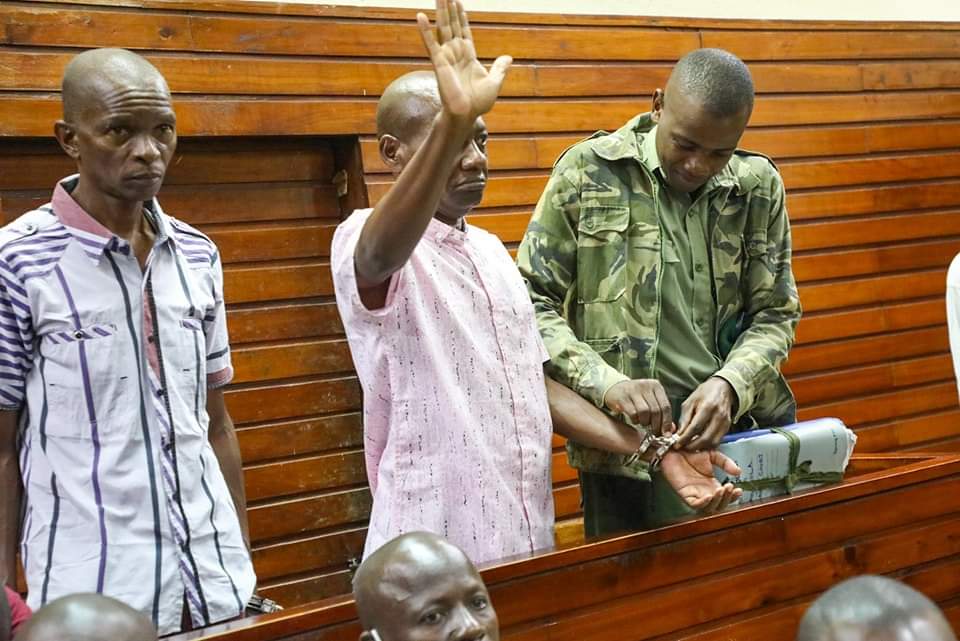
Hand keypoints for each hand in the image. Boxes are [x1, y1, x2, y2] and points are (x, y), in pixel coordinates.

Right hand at [416, 0, 512, 121]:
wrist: (466, 115)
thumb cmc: (478, 103)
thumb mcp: (494, 82)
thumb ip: (500, 68)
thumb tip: (508, 58)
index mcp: (468, 56)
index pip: (464, 31)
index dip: (462, 17)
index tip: (459, 2)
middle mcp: (456, 53)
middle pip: (452, 25)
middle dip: (450, 8)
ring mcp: (447, 56)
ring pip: (443, 28)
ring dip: (440, 11)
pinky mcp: (439, 62)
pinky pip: (431, 43)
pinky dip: (425, 30)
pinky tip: (420, 16)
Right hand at [603, 379, 672, 434]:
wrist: (615, 388)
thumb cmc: (636, 397)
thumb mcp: (650, 401)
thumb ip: (661, 413)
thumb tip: (671, 430)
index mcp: (656, 386)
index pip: (666, 406)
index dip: (666, 422)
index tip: (666, 433)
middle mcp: (645, 385)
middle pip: (656, 410)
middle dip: (656, 425)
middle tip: (654, 432)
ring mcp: (633, 390)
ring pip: (645, 412)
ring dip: (645, 422)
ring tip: (643, 423)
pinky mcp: (623, 397)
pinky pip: (633, 413)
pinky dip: (635, 420)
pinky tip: (634, 419)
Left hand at [660, 448, 742, 512]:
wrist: (674, 449)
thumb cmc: (690, 452)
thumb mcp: (712, 455)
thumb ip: (725, 463)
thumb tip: (739, 472)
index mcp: (711, 485)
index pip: (725, 497)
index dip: (733, 496)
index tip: (739, 490)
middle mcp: (705, 492)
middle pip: (719, 505)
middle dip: (727, 499)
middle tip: (730, 488)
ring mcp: (695, 494)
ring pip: (709, 508)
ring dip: (717, 501)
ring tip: (721, 490)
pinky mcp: (684, 494)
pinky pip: (695, 504)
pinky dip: (703, 503)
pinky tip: (709, 495)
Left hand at [675, 377, 736, 450]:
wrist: (723, 388)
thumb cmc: (705, 393)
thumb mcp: (690, 402)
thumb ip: (684, 419)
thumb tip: (679, 434)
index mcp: (707, 407)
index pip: (695, 428)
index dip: (685, 438)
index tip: (677, 444)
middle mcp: (718, 416)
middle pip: (705, 438)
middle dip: (692, 446)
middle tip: (683, 447)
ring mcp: (725, 423)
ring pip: (713, 442)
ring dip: (700, 447)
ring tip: (690, 446)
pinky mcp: (727, 427)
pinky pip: (718, 441)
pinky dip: (708, 445)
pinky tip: (699, 444)